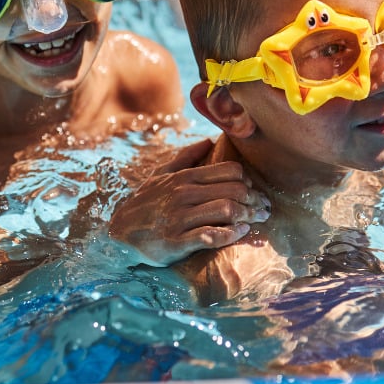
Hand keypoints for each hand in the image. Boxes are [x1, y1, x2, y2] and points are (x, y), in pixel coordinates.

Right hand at [108, 139, 270, 265]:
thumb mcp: (160, 176)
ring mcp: (179, 218)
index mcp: (184, 177)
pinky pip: (211, 236)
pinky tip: (241, 233)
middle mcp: (183, 194)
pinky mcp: (176, 242)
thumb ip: (185, 157)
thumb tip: (208, 141)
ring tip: (256, 221)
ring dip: (248, 216)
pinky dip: (230, 235)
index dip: (247, 180)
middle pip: (234, 190)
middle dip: (254, 200)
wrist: (118, 235)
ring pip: (226, 210)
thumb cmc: (144, 204)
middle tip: (264, 208)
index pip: (229, 171)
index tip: (253, 190)